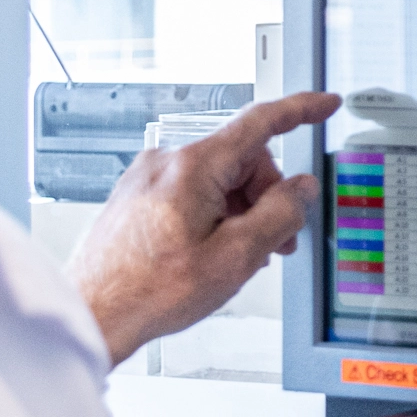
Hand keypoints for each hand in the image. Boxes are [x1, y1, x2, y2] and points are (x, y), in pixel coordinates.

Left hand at [70, 92, 340, 367]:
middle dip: (268, 196)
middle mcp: (167, 161)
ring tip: (238, 257)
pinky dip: (214, 215)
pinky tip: (212, 252)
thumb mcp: (236, 256)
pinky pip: (193, 192)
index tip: (324, 104)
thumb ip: (281, 215)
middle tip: (276, 241)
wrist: (92, 312)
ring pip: (219, 179)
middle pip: (243, 160)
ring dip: (241, 211)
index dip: (301, 110)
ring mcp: (148, 177)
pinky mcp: (139, 195)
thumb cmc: (148, 289)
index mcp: (193, 166)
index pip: (260, 122)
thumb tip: (302, 188)